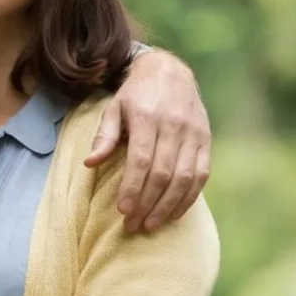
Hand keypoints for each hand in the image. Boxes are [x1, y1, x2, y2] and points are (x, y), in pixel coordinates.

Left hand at [86, 49, 210, 232]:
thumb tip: (89, 163)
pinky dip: (189, 197)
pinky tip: (175, 213)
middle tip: (133, 225)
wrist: (170, 71)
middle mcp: (173, 125)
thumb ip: (104, 137)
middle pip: (163, 173)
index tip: (122, 210)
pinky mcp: (206, 140)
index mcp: (146, 117)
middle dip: (147, 203)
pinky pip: (201, 174)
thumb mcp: (114, 108)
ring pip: (184, 177)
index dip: (132, 188)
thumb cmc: (136, 94)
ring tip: (151, 224)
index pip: (141, 160)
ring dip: (168, 205)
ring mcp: (193, 133)